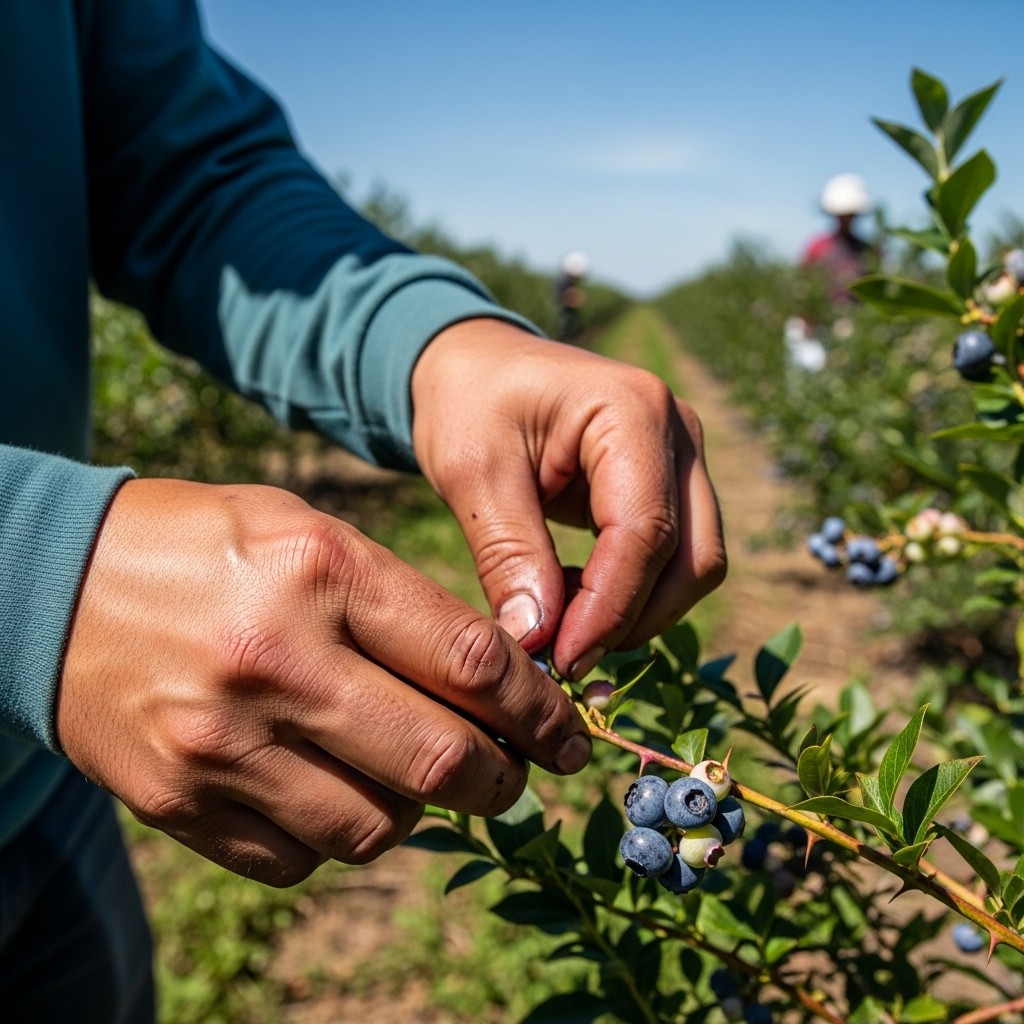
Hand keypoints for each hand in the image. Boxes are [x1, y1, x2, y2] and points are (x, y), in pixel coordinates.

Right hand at [56, 479, 590, 885]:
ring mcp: (222, 744)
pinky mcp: (177, 803)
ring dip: (421, 810)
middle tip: (519, 772)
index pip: (472, 663)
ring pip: (378, 826)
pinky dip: (341, 834)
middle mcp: (275, 662)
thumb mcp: (309, 533)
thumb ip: (401, 604)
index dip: (541, 709)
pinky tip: (338, 790)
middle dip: (505, 777)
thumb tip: (497, 682)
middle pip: (440, 760)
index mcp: (321, 572)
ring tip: (417, 775)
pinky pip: (300, 857)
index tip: (567, 733)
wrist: (51, 583)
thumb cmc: (204, 544)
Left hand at [411, 319, 725, 679]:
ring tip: (562, 624)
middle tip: (563, 656)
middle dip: (632, 619)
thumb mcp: (471, 472)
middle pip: (694, 557)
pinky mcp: (671, 482)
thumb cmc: (469, 402)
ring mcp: (683, 456)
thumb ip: (508, 553)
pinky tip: (574, 599)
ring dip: (638, 611)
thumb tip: (539, 641)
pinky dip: (635, 592)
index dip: (609, 608)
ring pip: (696, 564)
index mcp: (632, 409)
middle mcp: (678, 430)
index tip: (561, 660)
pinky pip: (677, 556)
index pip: (645, 532)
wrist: (478, 365)